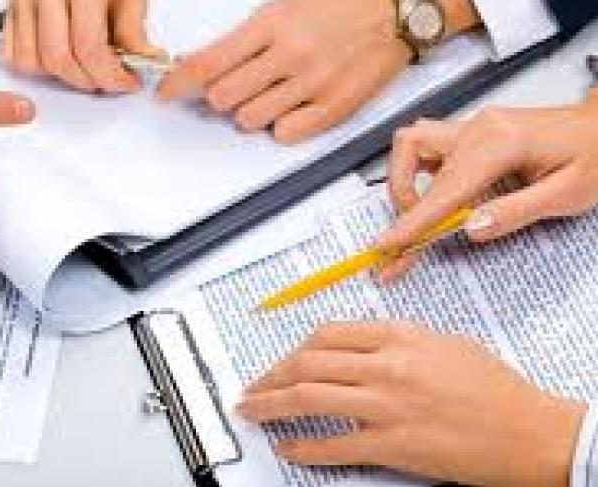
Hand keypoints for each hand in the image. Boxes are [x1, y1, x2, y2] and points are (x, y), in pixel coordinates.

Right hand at [0, 0, 167, 92]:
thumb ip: (135, 35)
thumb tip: (142, 69)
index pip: (88, 46)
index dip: (110, 75)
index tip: (128, 81)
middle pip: (57, 58)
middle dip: (87, 80)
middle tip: (109, 79)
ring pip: (30, 61)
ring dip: (59, 76)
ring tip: (84, 66)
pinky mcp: (12, 4)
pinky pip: (11, 52)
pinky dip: (34, 65)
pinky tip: (59, 56)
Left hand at [158, 0, 480, 143]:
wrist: (393, 9)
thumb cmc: (337, 5)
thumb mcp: (281, 7)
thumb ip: (242, 39)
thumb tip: (201, 67)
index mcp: (271, 24)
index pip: (209, 62)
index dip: (179, 83)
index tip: (166, 92)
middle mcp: (291, 54)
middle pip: (224, 98)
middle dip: (219, 97)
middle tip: (233, 87)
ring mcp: (314, 83)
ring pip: (250, 119)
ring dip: (249, 111)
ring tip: (270, 92)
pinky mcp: (335, 108)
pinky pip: (285, 134)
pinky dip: (279, 125)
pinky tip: (290, 105)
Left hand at [237, 321, 584, 486]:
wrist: (529, 432)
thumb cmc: (495, 389)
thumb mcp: (444, 343)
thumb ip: (396, 340)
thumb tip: (357, 346)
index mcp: (398, 336)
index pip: (327, 333)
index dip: (293, 348)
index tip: (280, 359)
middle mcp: (386, 366)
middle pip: (307, 362)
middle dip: (270, 374)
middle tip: (254, 385)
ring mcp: (386, 406)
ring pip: (307, 398)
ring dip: (270, 404)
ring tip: (251, 410)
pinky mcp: (392, 446)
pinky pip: (332, 446)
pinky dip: (302, 447)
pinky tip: (287, 447)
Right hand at [377, 96, 597, 279]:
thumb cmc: (597, 156)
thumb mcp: (568, 194)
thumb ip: (515, 212)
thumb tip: (470, 228)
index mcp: (500, 144)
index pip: (443, 188)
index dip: (412, 220)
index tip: (388, 243)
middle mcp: (479, 128)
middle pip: (414, 161)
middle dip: (406, 204)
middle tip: (414, 237)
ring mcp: (473, 125)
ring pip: (412, 144)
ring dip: (405, 179)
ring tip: (423, 212)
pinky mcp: (473, 130)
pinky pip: (428, 145)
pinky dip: (421, 172)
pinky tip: (440, 193)